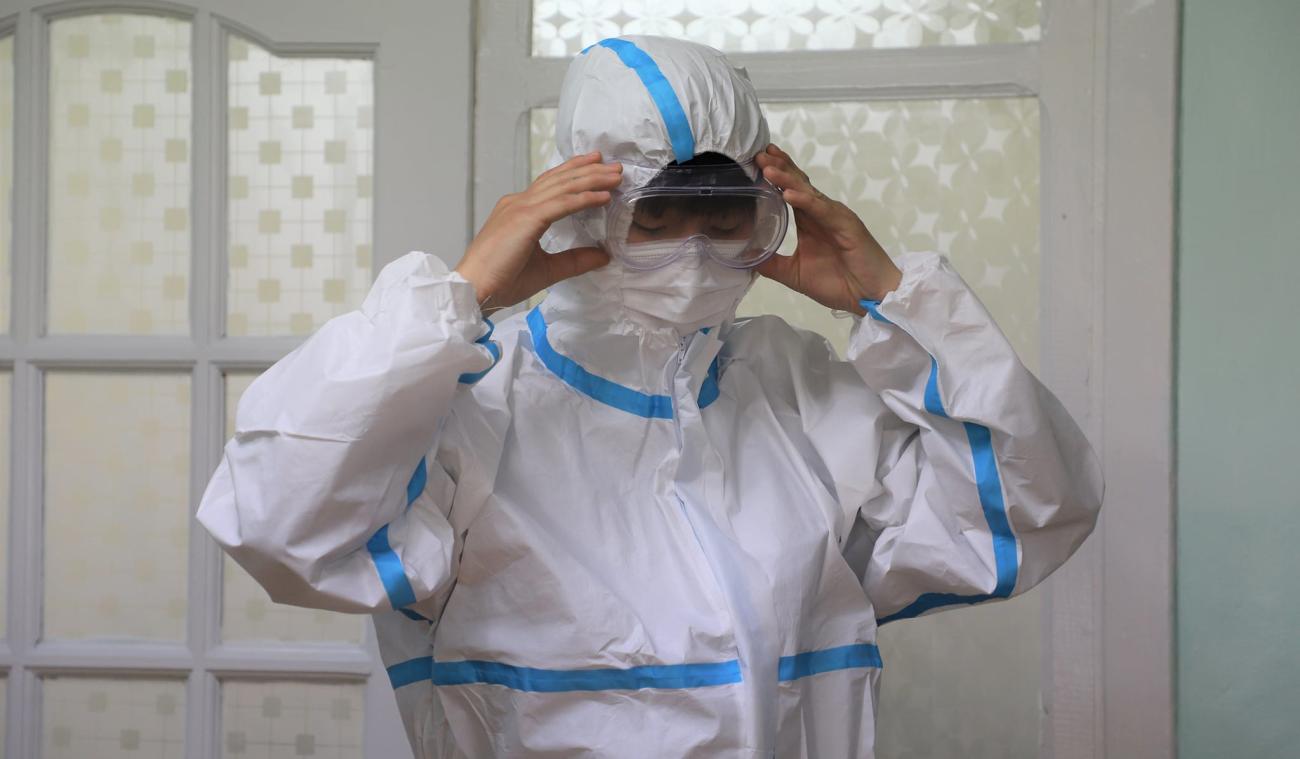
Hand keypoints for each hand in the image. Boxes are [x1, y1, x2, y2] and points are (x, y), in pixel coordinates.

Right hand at [455, 152, 621, 311]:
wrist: (476, 289)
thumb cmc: (501, 281)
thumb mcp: (547, 269)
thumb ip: (574, 260)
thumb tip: (603, 256)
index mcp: (518, 211)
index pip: (550, 185)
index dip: (573, 174)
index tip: (595, 167)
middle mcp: (518, 203)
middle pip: (559, 180)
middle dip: (588, 170)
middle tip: (613, 165)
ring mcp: (521, 208)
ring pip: (563, 187)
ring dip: (592, 179)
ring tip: (615, 176)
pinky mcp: (526, 219)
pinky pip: (561, 204)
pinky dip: (583, 198)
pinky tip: (603, 196)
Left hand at [754, 144, 901, 313]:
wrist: (869, 296)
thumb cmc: (839, 284)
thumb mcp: (794, 274)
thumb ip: (771, 264)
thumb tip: (744, 258)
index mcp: (810, 221)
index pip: (790, 190)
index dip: (775, 175)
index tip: (756, 162)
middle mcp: (821, 213)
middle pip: (798, 183)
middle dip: (778, 167)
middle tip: (758, 154)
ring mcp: (834, 216)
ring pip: (808, 192)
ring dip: (787, 178)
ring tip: (767, 168)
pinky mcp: (846, 224)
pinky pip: (822, 209)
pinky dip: (805, 200)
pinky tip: (788, 193)